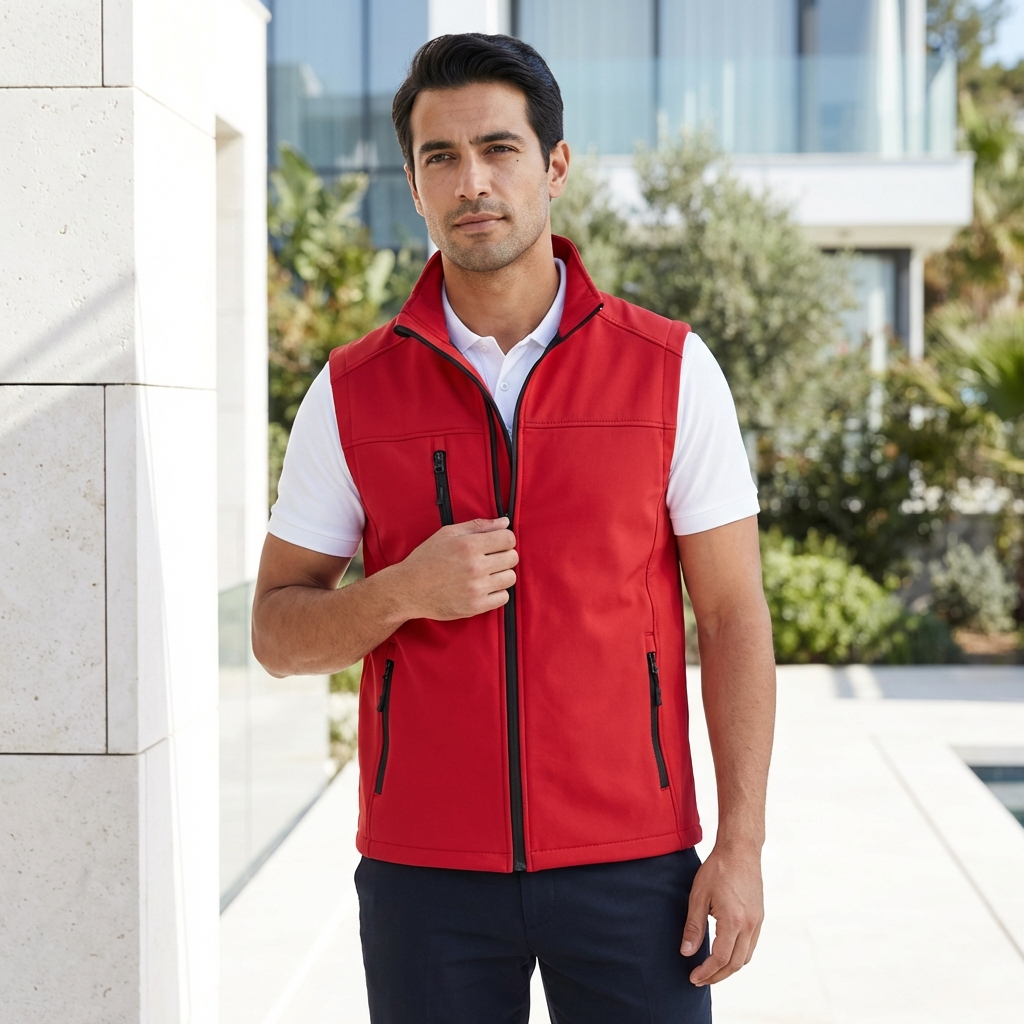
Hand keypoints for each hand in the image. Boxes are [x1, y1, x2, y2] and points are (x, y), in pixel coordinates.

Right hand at [394, 517, 517, 620]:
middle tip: (490, 559)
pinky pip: (504, 598)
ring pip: (510, 578)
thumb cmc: (426, 559)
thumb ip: (478, 526)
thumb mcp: (447, 534)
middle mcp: (475, 566)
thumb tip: (505, 522)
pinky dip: (497, 592)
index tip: (497, 543)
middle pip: (512, 558)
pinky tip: (484, 587)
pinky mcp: (475, 606)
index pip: (509, 539)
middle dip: (504, 555)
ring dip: (502, 574)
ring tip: (486, 574)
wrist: (408, 589)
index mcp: (469, 545)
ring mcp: (476, 588)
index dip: (505, 539)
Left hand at [680, 843, 763, 985]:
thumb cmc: (717, 869)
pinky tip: (726, 954)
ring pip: (746, 957)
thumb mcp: (698, 896)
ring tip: (711, 971)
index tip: (693, 977)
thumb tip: (686, 953)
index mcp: (733, 921)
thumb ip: (693, 927)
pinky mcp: (759, 917)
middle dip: (717, 976)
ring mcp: (757, 922)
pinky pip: (751, 945)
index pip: (720, 958)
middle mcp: (750, 925)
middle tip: (700, 980)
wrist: (740, 850)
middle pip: (736, 964)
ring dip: (729, 968)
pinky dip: (739, 956)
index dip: (706, 972)